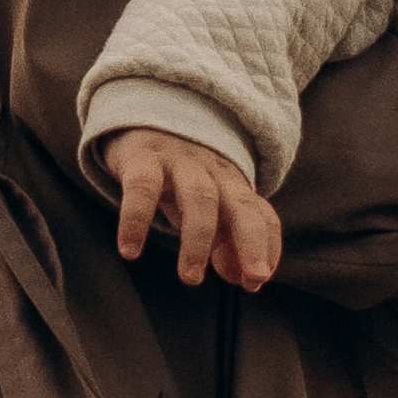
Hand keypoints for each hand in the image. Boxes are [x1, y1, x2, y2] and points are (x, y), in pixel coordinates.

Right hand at [107, 128, 280, 291]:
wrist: (141, 116)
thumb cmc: (178, 175)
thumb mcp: (206, 207)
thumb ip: (225, 243)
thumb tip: (239, 279)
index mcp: (232, 185)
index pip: (262, 215)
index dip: (267, 247)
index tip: (256, 281)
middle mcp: (213, 172)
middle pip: (241, 205)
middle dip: (251, 242)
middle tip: (253, 279)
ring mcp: (179, 161)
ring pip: (199, 198)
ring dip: (198, 241)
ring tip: (190, 278)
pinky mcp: (142, 156)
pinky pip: (142, 188)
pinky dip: (136, 221)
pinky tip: (130, 250)